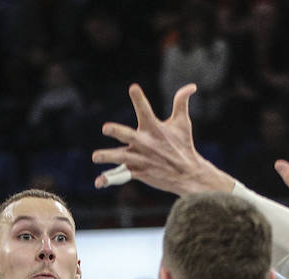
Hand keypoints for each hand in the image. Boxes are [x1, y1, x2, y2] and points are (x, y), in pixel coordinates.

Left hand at [91, 83, 233, 194]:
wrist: (188, 174)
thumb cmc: (183, 145)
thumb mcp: (183, 123)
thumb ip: (181, 102)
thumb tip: (192, 86)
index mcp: (155, 129)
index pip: (145, 110)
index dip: (139, 99)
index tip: (133, 88)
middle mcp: (146, 143)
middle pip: (128, 135)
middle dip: (117, 132)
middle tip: (106, 128)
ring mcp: (142, 158)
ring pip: (122, 157)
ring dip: (108, 156)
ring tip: (96, 156)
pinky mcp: (140, 172)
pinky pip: (122, 175)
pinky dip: (108, 179)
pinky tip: (98, 182)